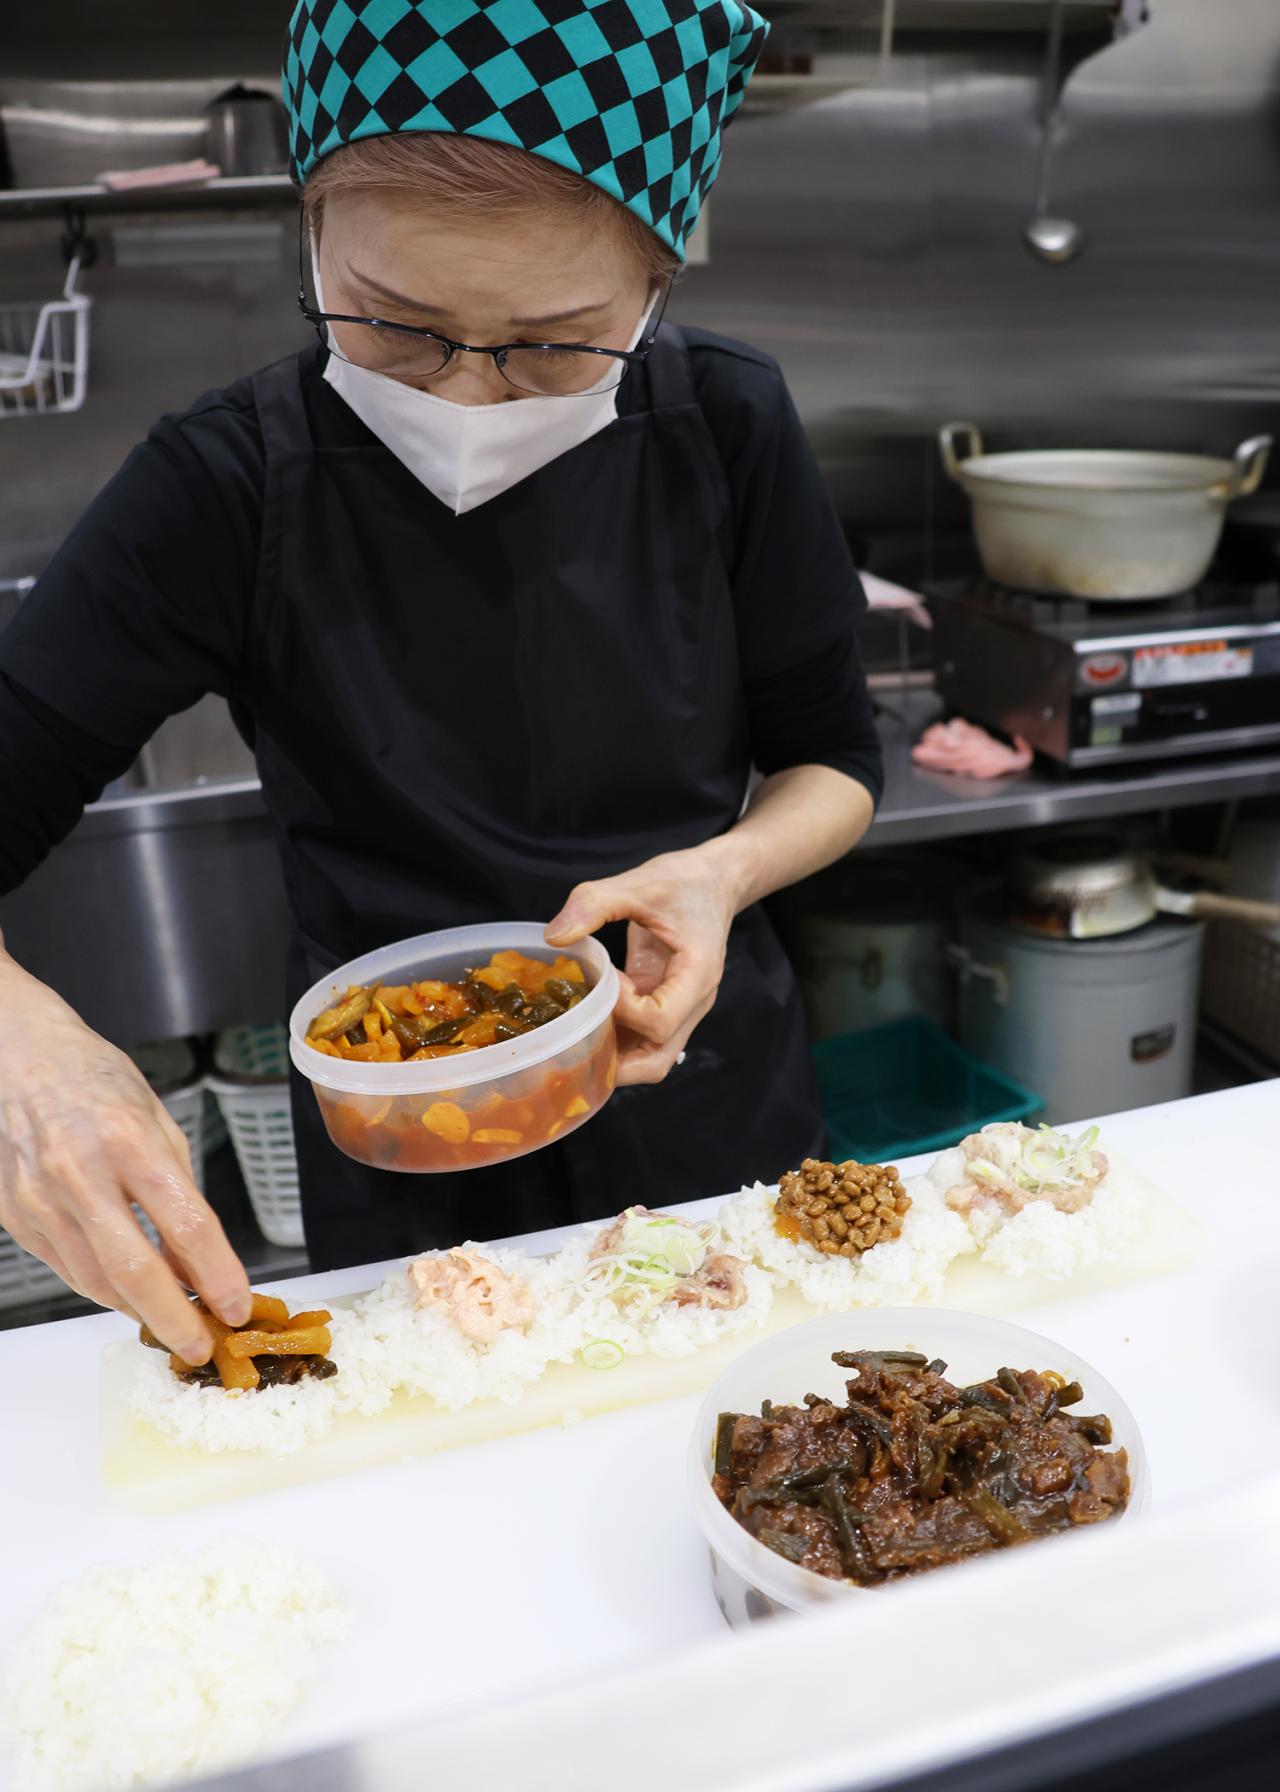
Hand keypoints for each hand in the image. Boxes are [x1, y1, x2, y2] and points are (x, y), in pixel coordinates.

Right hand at [0, 956, 251, 1359]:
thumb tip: (198, 1256)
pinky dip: (100, 1286)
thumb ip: (178, 1186)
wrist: (23, 1058)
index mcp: (130, 1141)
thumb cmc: (98, 1080)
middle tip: (201, 1345)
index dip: (218, 1274)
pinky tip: (126, 1290)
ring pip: (94, 1280)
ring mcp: (40, 1198)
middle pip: (134, 1269)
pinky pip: (66, 1267)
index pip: (186, 1224)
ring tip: (171, 1319)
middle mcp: (80, 1173)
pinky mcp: (15, 1215)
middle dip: (174, 1317)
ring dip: (137, 1308)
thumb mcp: (158, 1118)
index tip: (237, 1305)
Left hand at [545, 847, 738, 1085]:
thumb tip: (554, 936)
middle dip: (613, 1060)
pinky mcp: (664, 1003)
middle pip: (656, 1061)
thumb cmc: (685, 881)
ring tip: (576, 1032)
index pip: (660, 1022)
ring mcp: (680, 1009)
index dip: (622, 1009)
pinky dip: (614, 1036)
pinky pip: (641, 1037)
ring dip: (612, 1055)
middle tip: (575, 1034)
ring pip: (649, 1058)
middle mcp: (693, 1003)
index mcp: (697, 975)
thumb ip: (595, 903)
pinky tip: (586, 1017)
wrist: (715, 881)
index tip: (604, 978)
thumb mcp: (639, 882)